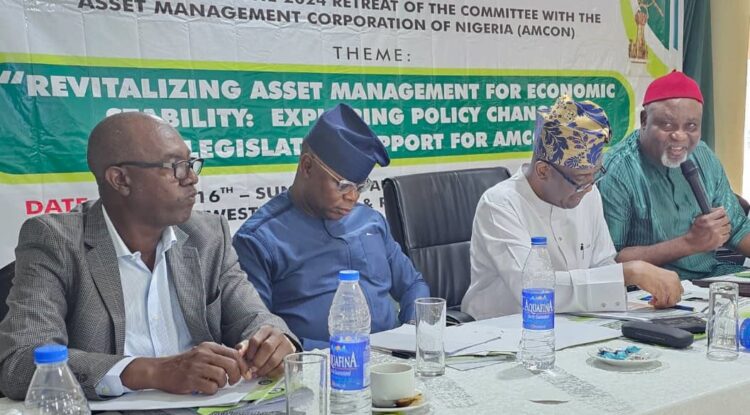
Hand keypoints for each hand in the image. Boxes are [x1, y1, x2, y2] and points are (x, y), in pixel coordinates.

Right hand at [122, 342, 248, 394]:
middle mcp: (204, 355)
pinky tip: (206, 388)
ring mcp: (197, 367)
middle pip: (231, 365)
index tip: (243, 373)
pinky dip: (212, 390)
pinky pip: (211, 387)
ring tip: (216, 384)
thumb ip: (218, 355)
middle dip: (236, 376)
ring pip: (222, 376)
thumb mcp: (202, 353)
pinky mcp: (191, 380)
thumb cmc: (185, 363)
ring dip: (222, 384)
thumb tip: (240, 361)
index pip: (234, 354)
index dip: (242, 365)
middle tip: (232, 381)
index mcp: (209, 347)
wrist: (161, 370)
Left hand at [236, 326, 295, 378]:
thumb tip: (239, 353)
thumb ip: (244, 347)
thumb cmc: (262, 344)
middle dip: (258, 361)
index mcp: (266, 330)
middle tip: (252, 369)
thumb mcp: (252, 342)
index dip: (250, 353)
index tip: (247, 360)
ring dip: (264, 369)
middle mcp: (278, 335)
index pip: (256, 340)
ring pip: (275, 359)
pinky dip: (272, 373)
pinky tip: (266, 373)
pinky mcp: (291, 356)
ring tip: (257, 373)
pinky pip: (281, 367)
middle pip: (267, 347)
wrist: (278, 343)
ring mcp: (286, 345)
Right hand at [623, 260, 682, 307]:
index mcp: (674, 277)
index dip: (672, 296)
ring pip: (671, 302)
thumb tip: (668, 295)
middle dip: (668, 301)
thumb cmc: (645, 273)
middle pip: (677, 298)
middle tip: (659, 301)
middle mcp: (674, 282)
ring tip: (654, 301)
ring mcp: (669, 288)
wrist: (638, 271)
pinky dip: (657, 304)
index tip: (666, 298)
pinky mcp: (662, 293)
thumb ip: (667, 285)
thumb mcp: (661, 277)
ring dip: (662, 304)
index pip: (680, 291)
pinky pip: (663, 303)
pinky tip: (651, 301)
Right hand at [684, 207, 730, 252]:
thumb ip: (709, 212)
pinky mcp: (719, 241)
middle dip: (723, 219)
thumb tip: (722, 207)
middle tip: (720, 221)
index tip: (720, 214)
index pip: (721, 212)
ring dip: (725, 227)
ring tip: (720, 228)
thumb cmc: (695, 230)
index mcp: (706, 219)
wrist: (691, 243)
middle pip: (726, 219)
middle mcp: (713, 226)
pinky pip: (728, 235)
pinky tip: (719, 234)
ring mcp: (717, 234)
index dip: (721, 212)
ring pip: (728, 227)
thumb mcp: (699, 218)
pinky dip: (725, 234)